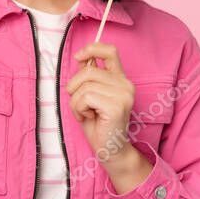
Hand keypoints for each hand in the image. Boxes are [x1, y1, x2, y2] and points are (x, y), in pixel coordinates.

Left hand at [66, 42, 137, 165]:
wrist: (110, 150)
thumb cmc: (98, 124)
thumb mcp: (91, 96)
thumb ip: (89, 78)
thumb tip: (81, 59)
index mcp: (121, 80)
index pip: (110, 51)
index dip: (92, 48)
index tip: (79, 57)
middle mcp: (126, 85)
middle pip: (88, 71)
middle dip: (74, 87)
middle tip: (79, 103)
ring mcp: (123, 95)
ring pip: (84, 86)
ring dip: (76, 102)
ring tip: (84, 112)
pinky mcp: (116, 106)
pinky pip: (86, 97)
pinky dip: (79, 109)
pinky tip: (87, 117)